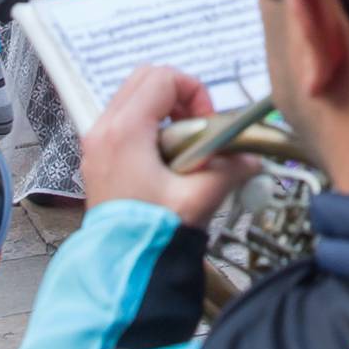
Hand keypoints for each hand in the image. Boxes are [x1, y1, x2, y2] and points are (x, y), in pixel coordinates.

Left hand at [82, 64, 259, 226]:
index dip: (194, 92)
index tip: (208, 123)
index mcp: (125, 131)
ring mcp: (95, 144)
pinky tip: (166, 158)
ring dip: (163, 109)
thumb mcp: (200, 197)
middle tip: (198, 126)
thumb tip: (253, 158)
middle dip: (178, 94)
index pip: (163, 79)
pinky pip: (122, 120)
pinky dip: (147, 125)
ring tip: (185, 144)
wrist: (121, 269)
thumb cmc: (153, 234)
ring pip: (131, 97)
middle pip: (144, 79)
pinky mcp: (97, 158)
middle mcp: (104, 130)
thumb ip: (231, 169)